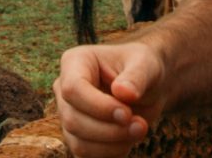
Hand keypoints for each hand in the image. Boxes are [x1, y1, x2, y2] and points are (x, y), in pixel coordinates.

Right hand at [54, 40, 165, 157]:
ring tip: (138, 131)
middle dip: (109, 130)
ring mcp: (68, 114)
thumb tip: (123, 93)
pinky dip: (110, 153)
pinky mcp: (77, 136)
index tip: (127, 114)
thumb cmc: (143, 68)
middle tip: (141, 126)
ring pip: (78, 142)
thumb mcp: (146, 65)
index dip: (98, 107)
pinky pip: (85, 155)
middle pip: (73, 120)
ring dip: (112, 145)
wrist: (147, 86)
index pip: (73, 89)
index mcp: (75, 62)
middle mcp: (64, 89)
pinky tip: (128, 141)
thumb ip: (136, 77)